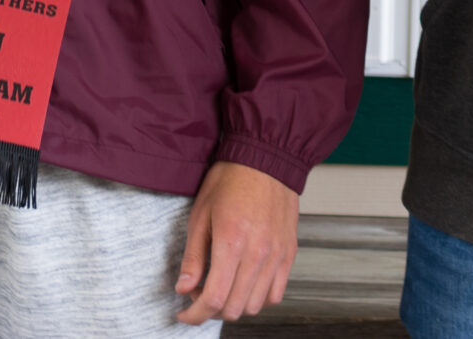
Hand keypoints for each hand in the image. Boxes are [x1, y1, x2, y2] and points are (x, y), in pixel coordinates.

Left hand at [174, 159, 297, 323]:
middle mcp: (258, 253)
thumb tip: (184, 289)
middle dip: (211, 311)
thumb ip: (193, 256)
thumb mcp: (201, 214)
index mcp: (232, 241)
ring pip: (255, 305)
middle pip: (234, 308)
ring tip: (223, 287)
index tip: (184, 314)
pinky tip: (245, 283)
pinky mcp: (289, 253)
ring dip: (235, 305)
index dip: (194, 315)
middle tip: (199, 295)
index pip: (213, 298)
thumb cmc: (231, 179)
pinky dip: (258, 297)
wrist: (266, 157)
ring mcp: (277, 255)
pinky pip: (276, 293)